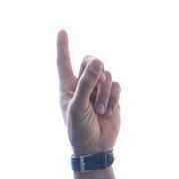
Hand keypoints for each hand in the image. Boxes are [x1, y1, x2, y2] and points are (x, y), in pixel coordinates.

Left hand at [56, 30, 120, 155]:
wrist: (95, 147)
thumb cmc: (79, 129)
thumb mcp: (78, 106)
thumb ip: (86, 83)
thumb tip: (97, 61)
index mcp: (67, 86)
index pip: (64, 62)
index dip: (63, 47)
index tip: (62, 31)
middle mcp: (82, 84)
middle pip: (91, 61)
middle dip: (95, 75)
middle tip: (94, 94)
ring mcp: (98, 90)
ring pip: (106, 74)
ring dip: (104, 92)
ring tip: (100, 110)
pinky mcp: (112, 96)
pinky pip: (116, 85)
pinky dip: (113, 97)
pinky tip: (109, 111)